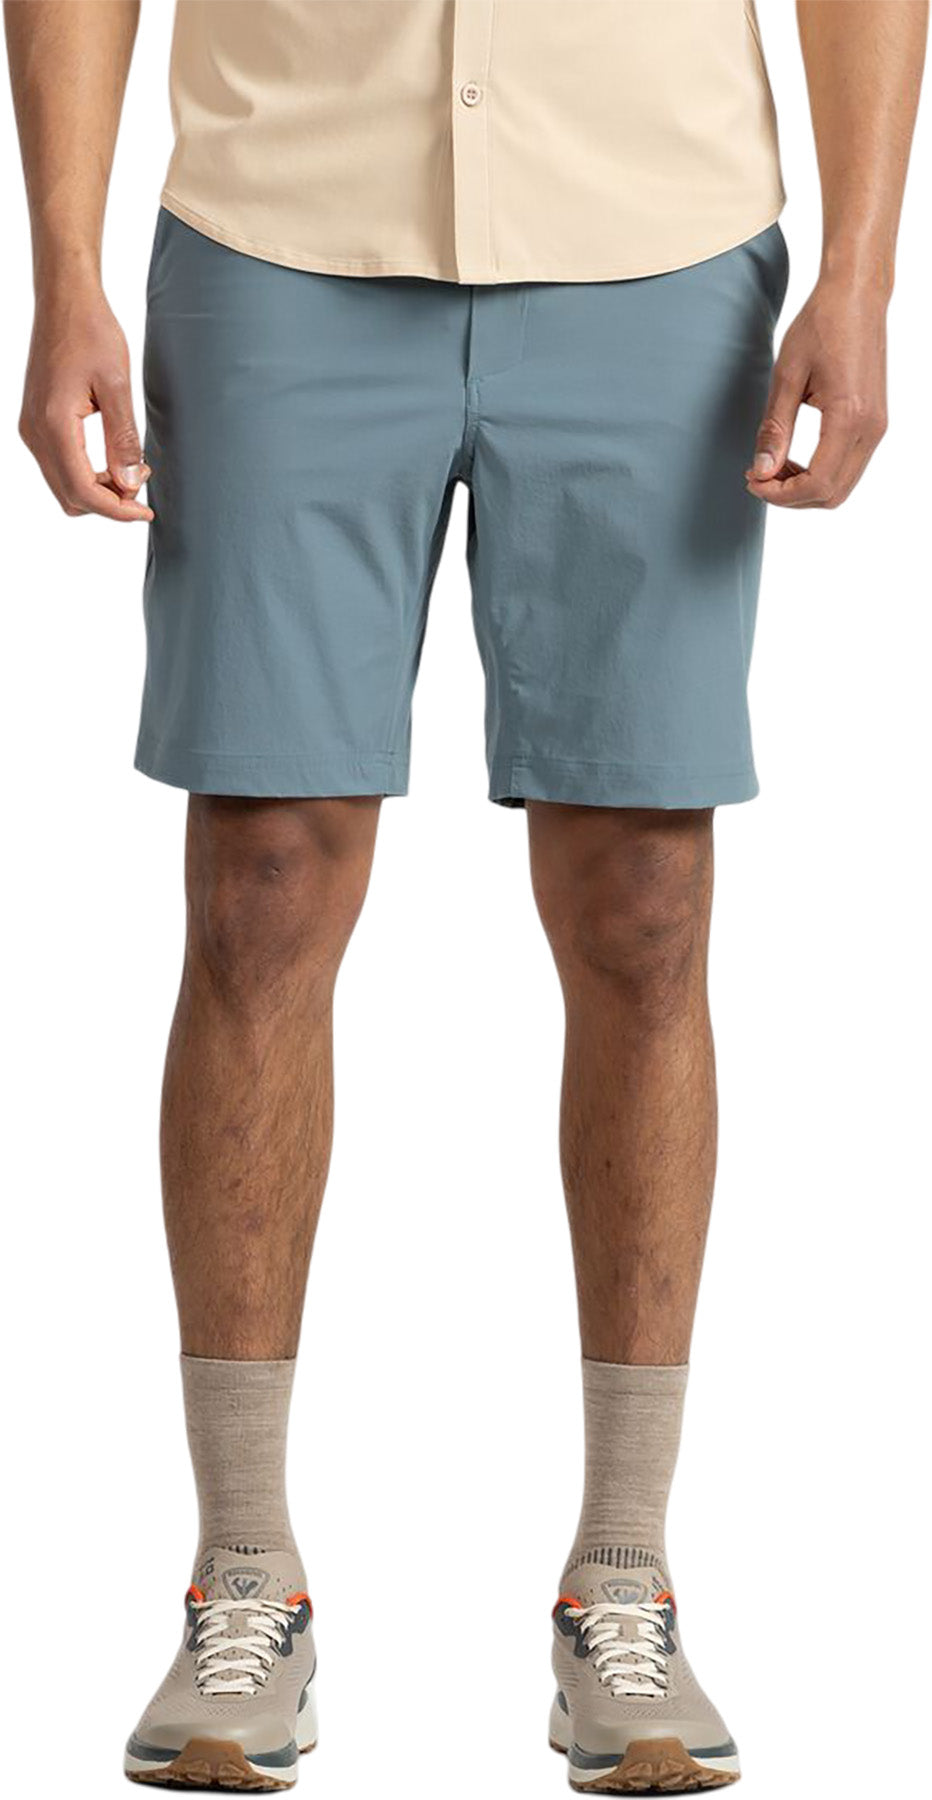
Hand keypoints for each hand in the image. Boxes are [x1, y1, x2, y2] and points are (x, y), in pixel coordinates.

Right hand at [18, 275, 152, 521]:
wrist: (64, 301)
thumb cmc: (91, 332)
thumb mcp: (118, 385)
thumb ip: (123, 438)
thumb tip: (130, 483)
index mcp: (54, 424)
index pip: (83, 490)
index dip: (116, 510)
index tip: (145, 511)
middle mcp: (35, 432)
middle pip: (70, 496)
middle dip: (108, 503)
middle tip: (141, 485)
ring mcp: (31, 429)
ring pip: (63, 486)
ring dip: (97, 490)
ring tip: (130, 469)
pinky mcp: (35, 423)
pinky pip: (59, 466)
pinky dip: (86, 474)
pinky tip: (111, 459)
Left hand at [746, 278, 887, 509]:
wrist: (857, 298)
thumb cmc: (821, 326)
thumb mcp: (787, 376)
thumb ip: (775, 429)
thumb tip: (762, 471)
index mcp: (850, 417)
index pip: (817, 483)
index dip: (780, 494)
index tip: (753, 479)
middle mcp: (871, 429)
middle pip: (832, 495)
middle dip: (791, 497)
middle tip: (758, 476)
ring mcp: (877, 428)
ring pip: (841, 486)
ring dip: (804, 488)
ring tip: (772, 467)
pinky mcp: (875, 423)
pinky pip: (848, 467)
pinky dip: (819, 474)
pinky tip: (793, 459)